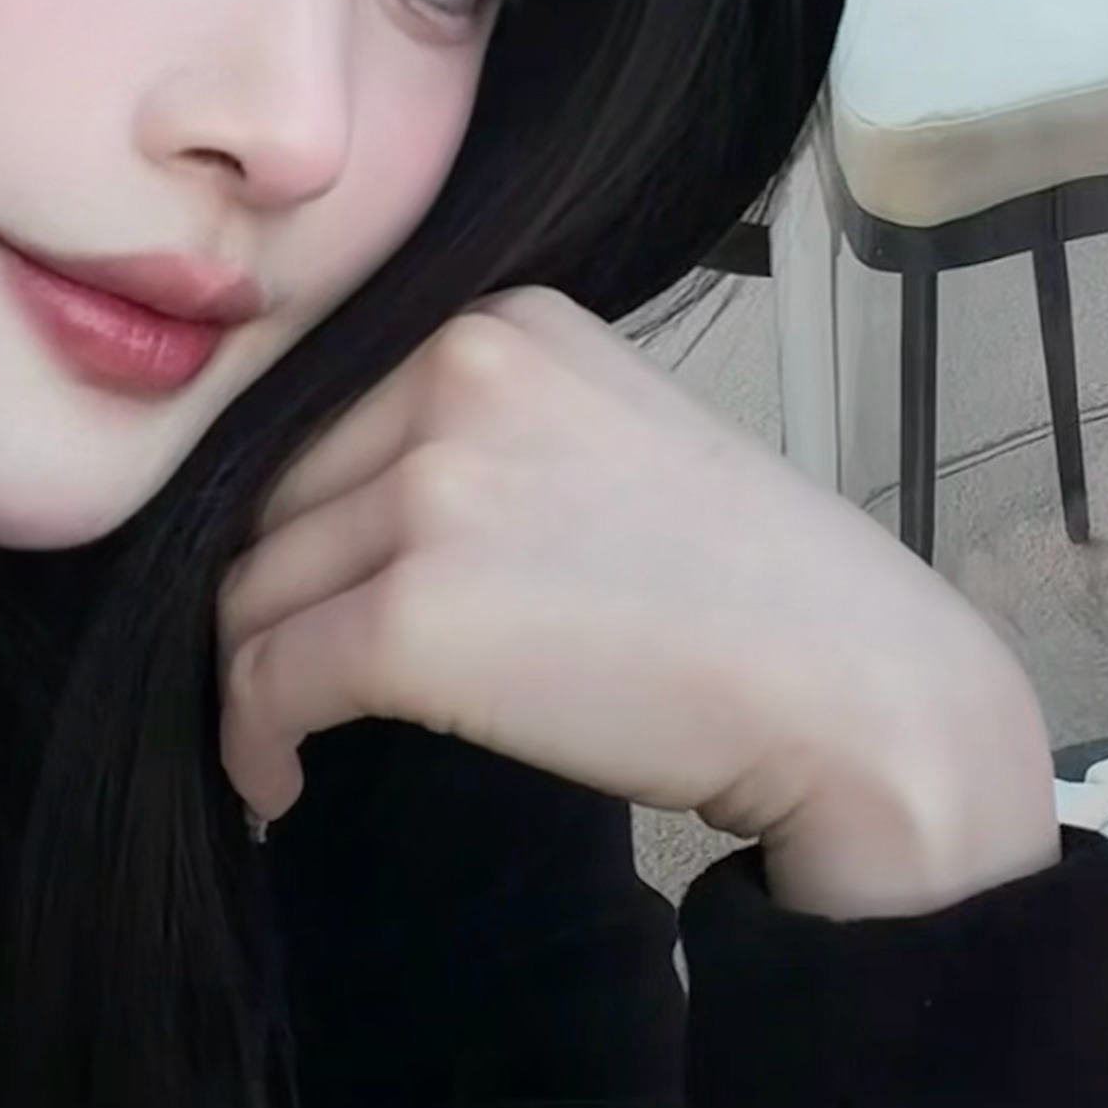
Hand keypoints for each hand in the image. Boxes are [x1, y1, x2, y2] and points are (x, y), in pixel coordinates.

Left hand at [216, 287, 1060, 918]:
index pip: (321, 419)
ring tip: (288, 742)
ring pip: (255, 590)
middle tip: (297, 681)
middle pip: (273, 499)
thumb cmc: (752, 592)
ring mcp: (433, 489)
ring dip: (256, 679)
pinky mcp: (414, 614)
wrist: (854, 693)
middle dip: (274, 598)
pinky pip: (268, 680)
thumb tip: (333, 518)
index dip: (299, 522)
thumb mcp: (608, 437)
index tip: (310, 596)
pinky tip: (281, 782)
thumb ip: (479, 435)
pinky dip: (254, 742)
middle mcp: (455, 375)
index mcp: (502, 325)